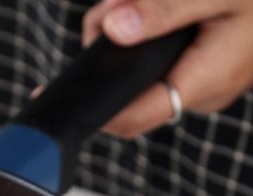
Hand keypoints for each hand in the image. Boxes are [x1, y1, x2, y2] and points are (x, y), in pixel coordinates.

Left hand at [83, 0, 252, 136]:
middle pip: (129, 86)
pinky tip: (146, 7)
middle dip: (109, 46)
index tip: (58, 84)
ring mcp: (203, 82)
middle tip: (112, 8)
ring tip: (130, 1)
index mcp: (204, 80)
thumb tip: (111, 30)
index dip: (93, 104)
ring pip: (141, 69)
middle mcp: (201, 91)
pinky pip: (160, 59)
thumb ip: (163, 11)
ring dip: (125, 31)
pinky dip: (147, 30)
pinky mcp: (202, 67)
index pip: (130, 117)